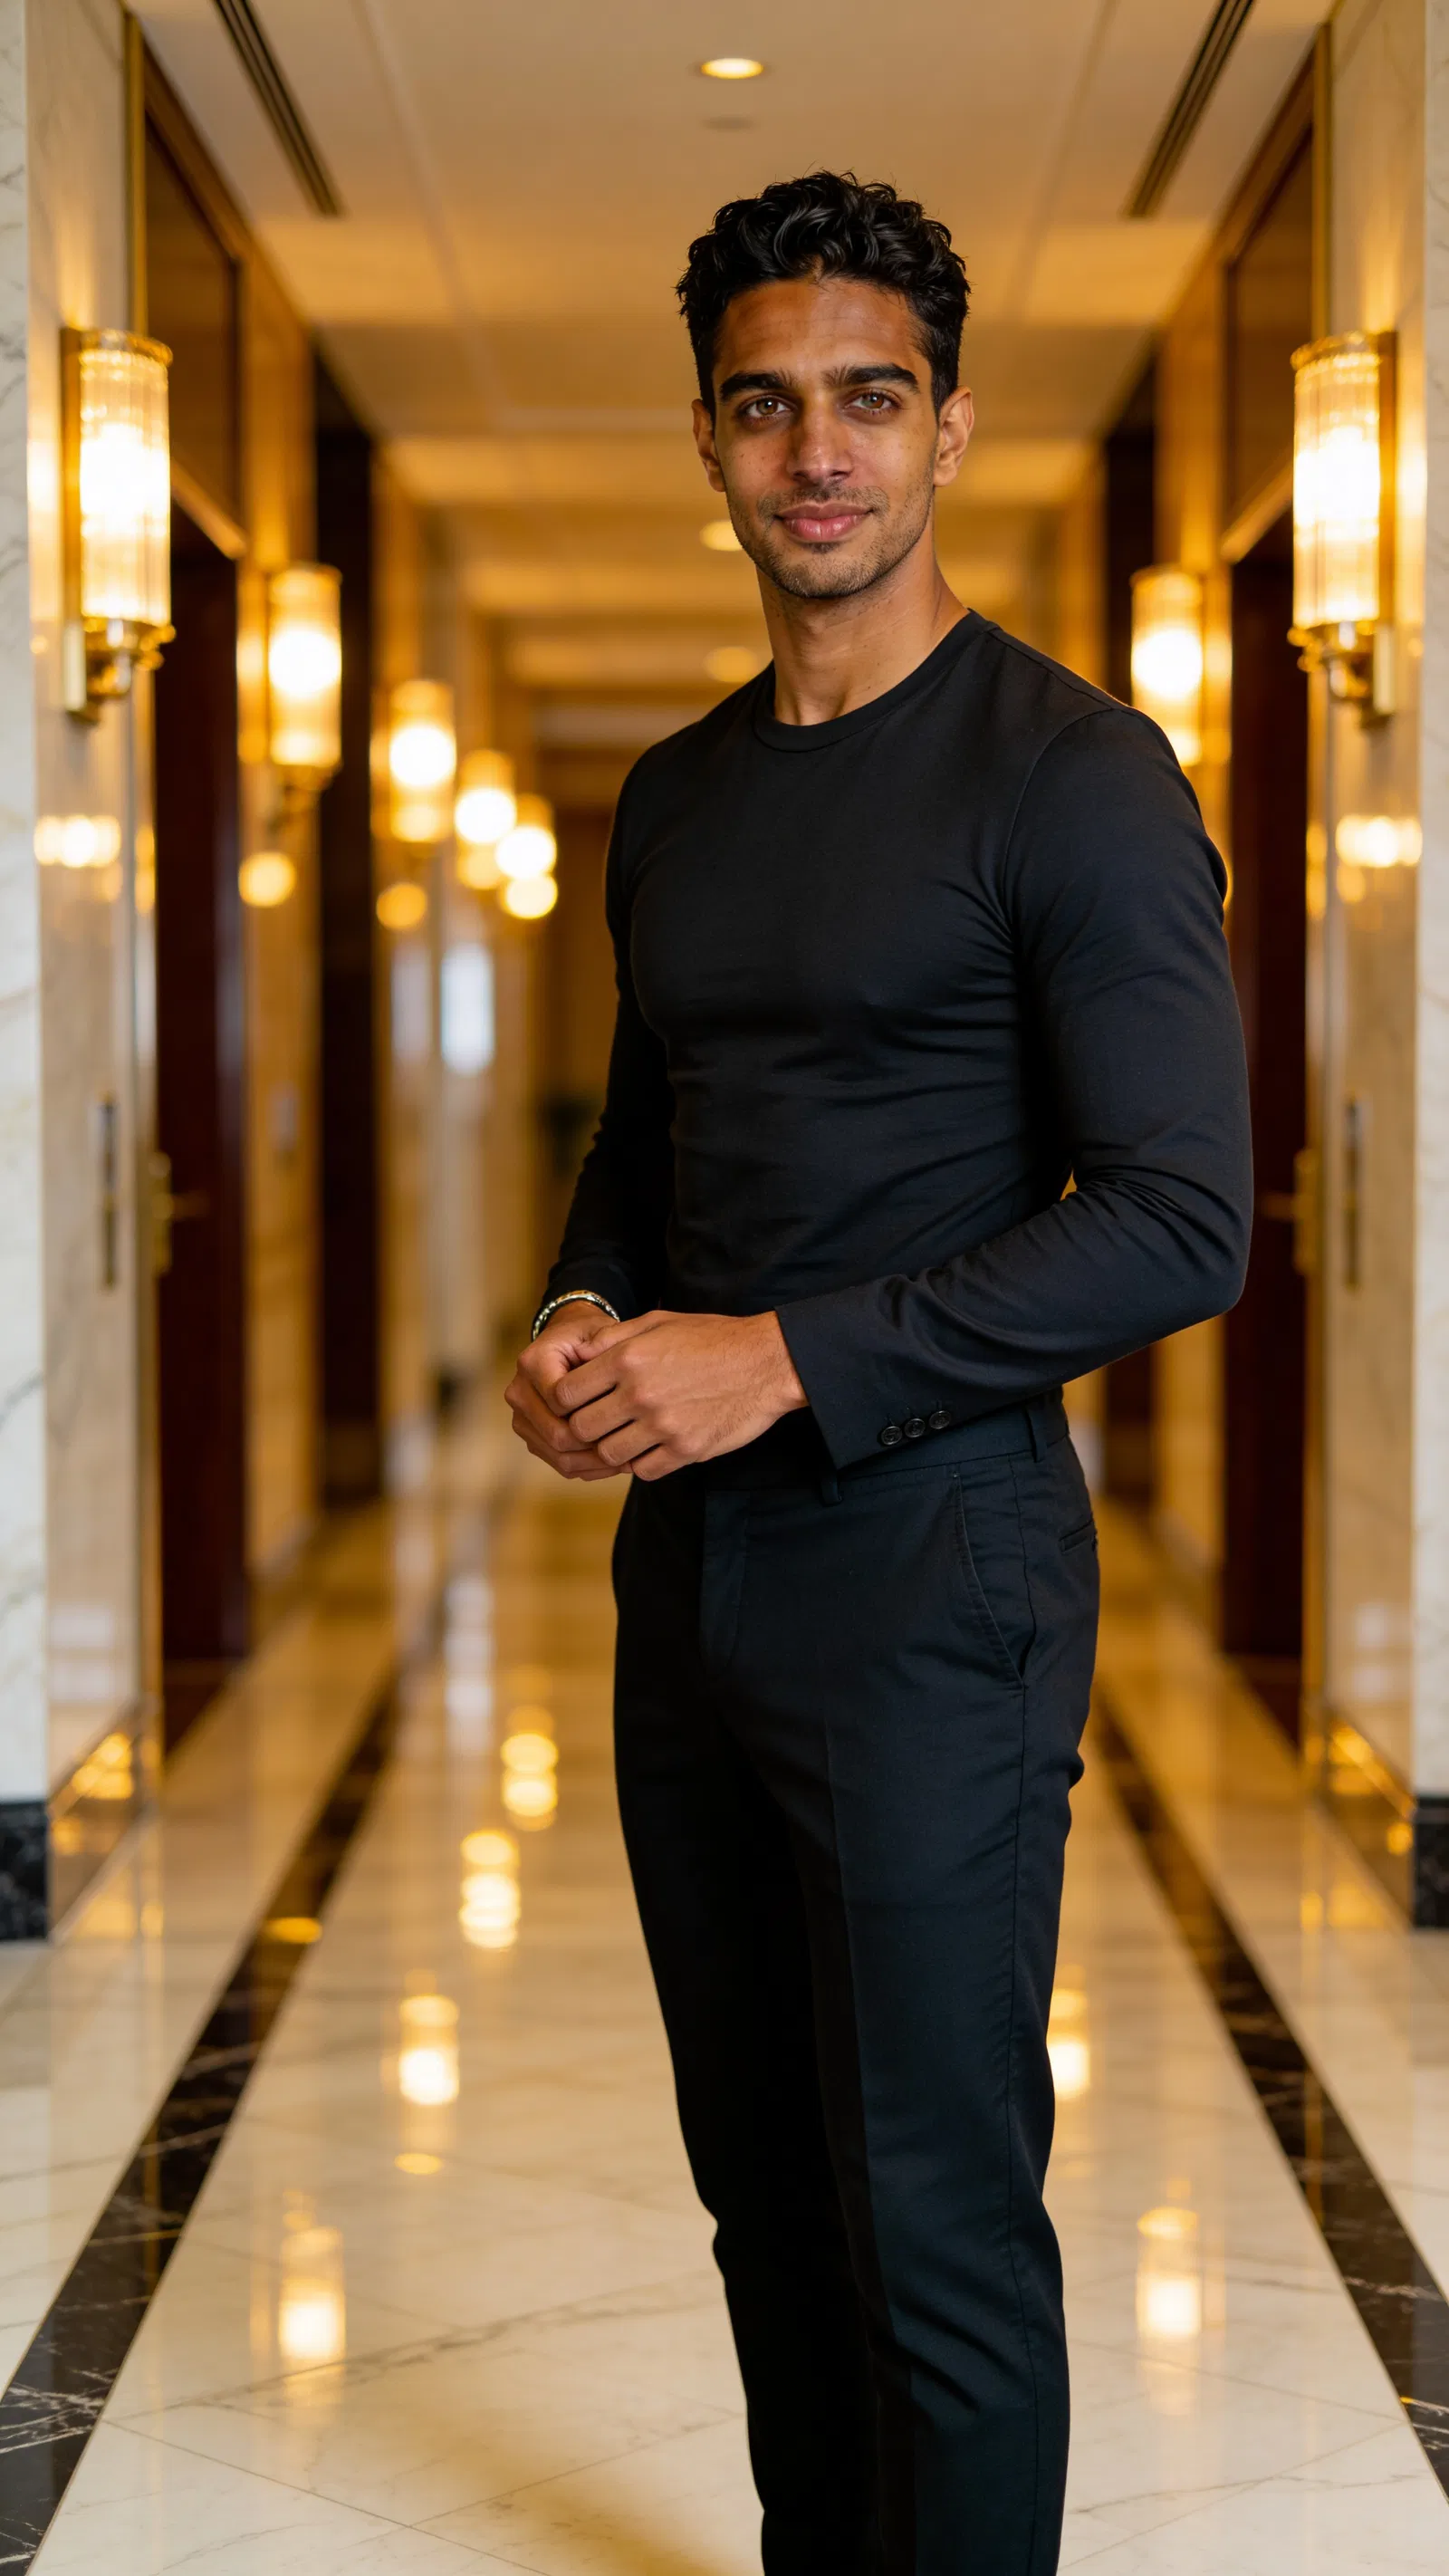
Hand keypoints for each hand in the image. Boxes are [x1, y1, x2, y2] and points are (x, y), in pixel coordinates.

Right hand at [505, 1305, 628, 1481]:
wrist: (569, 1344)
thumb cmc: (590, 1338)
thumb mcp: (601, 1332)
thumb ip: (607, 1343)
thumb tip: (611, 1368)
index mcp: (532, 1362)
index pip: (562, 1401)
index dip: (596, 1412)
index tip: (630, 1415)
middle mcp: (519, 1391)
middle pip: (556, 1434)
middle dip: (596, 1442)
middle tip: (634, 1445)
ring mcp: (521, 1417)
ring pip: (557, 1454)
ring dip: (594, 1462)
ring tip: (630, 1458)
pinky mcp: (531, 1436)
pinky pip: (559, 1463)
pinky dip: (589, 1467)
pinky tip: (616, 1462)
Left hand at [551, 1309, 806, 1479]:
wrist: (767, 1362)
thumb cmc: (712, 1338)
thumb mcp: (659, 1322)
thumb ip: (613, 1338)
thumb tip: (576, 1354)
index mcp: (628, 1358)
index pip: (566, 1393)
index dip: (562, 1401)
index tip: (575, 1401)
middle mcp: (641, 1393)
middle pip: (581, 1428)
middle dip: (582, 1428)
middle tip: (594, 1423)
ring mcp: (664, 1425)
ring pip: (609, 1454)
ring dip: (609, 1448)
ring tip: (621, 1436)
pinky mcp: (686, 1449)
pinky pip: (644, 1470)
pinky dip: (640, 1462)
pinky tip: (648, 1447)